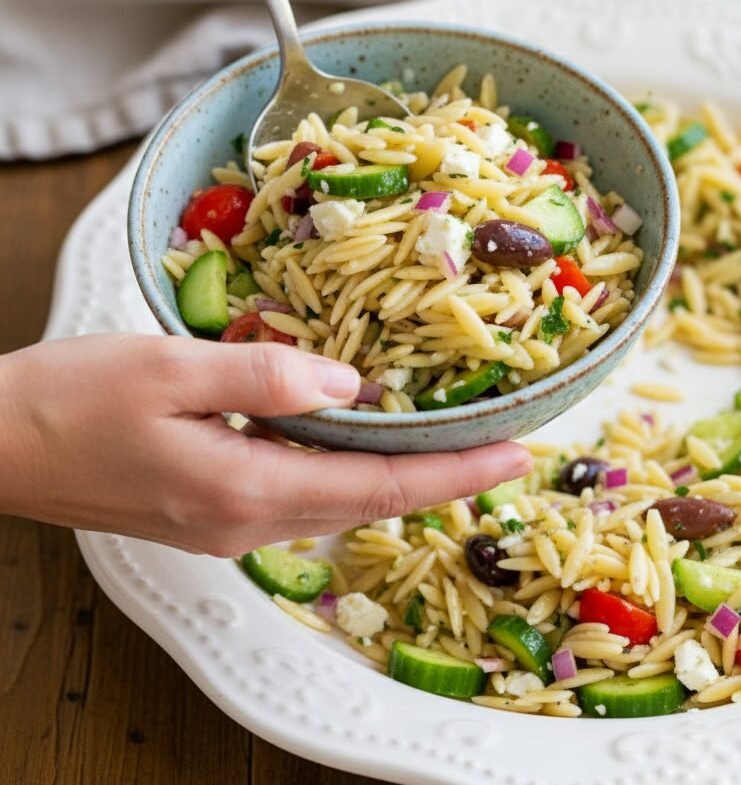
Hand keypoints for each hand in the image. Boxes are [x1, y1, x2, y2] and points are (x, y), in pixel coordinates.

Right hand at [0, 335, 531, 555]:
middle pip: (367, 503)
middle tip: (501, 446)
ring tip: (447, 441)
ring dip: (394, 474)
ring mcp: (223, 524)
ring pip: (334, 500)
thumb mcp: (170, 369)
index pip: (379, 488)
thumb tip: (351, 385)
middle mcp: (244, 522)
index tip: (516, 457)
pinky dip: (341, 467)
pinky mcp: (205, 510)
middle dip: (440, 477)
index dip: (454, 475)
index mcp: (244, 491)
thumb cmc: (70, 399)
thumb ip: (266, 376)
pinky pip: (296, 491)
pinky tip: (350, 433)